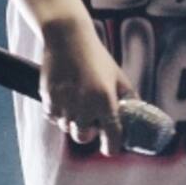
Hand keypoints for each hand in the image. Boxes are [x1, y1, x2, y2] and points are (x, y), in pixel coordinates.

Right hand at [39, 22, 136, 156]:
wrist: (68, 37)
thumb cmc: (96, 56)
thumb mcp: (118, 76)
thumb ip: (129, 98)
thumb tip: (137, 116)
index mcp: (105, 100)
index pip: (111, 137)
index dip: (112, 146)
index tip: (110, 147)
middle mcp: (84, 105)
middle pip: (84, 137)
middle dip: (88, 131)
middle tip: (91, 119)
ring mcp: (64, 103)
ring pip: (66, 127)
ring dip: (72, 119)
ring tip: (76, 99)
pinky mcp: (48, 98)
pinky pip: (52, 116)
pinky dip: (58, 111)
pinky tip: (64, 96)